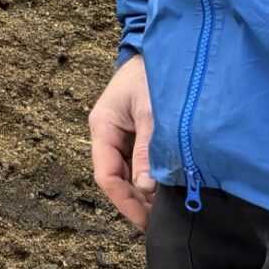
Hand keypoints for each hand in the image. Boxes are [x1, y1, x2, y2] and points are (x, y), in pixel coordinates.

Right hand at [88, 53, 157, 228]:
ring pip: (127, 171)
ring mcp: (121, 132)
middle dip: (134, 200)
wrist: (165, 46)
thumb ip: (147, 151)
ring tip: (165, 209)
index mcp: (103, 126)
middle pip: (115, 177)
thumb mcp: (150, 113)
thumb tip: (145, 189)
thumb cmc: (152, 73)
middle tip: (159, 221)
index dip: (124, 201)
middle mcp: (108, 132)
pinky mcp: (136, 131)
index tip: (145, 220)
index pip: (106, 175)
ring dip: (143, 191)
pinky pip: (138, 161)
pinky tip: (165, 188)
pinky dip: (150, 177)